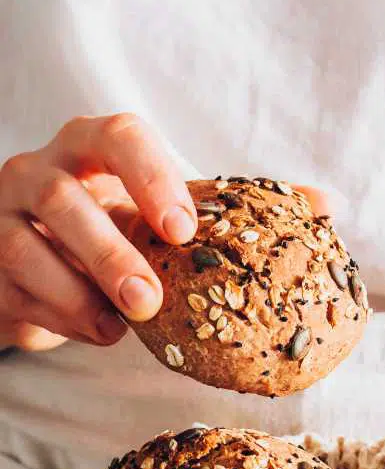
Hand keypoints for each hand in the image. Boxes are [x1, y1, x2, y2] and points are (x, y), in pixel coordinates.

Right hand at [0, 114, 197, 349]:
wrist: (46, 273)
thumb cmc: (111, 233)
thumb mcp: (145, 217)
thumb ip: (188, 220)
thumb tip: (274, 221)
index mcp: (87, 146)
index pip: (118, 137)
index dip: (152, 179)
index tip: (182, 232)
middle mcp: (36, 172)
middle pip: (62, 198)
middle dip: (110, 254)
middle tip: (149, 300)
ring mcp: (2, 217)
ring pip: (26, 249)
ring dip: (81, 295)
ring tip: (125, 326)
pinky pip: (20, 293)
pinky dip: (66, 320)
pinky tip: (101, 331)